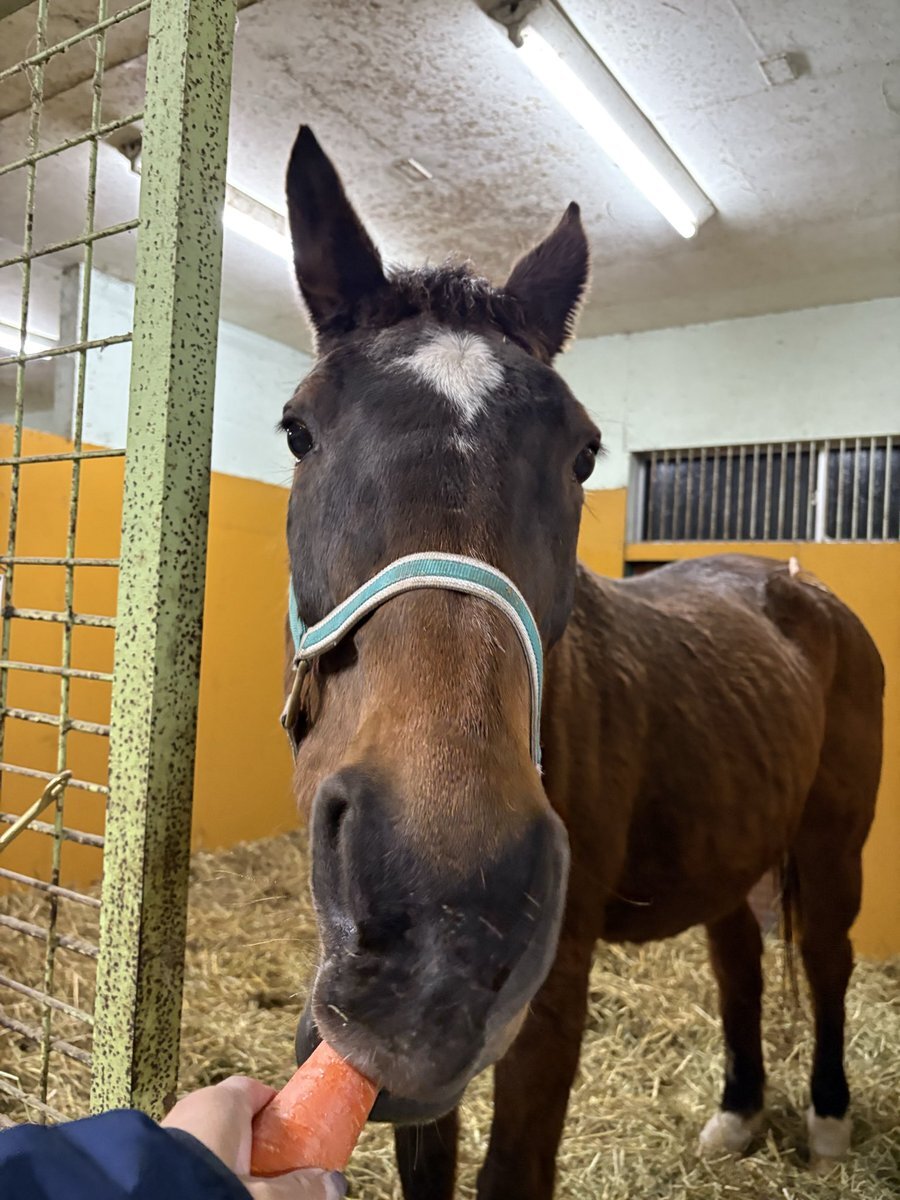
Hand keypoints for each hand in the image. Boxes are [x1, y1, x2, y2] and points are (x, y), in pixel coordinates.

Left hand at [162, 1075, 347, 1198]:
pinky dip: (199, 1175)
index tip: (294, 1137)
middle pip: (234, 1119)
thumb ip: (299, 1189)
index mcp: (222, 1102)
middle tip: (272, 1175)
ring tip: (240, 1191)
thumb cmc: (200, 1189)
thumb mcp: (263, 1195)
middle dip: (254, 1146)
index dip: (278, 1111)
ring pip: (207, 1142)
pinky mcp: (149, 1157)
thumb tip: (332, 1186)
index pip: (257, 1090)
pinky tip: (208, 1195)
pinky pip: (186, 1160)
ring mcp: (167, 1132)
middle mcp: (192, 1109)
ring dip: (225, 1165)